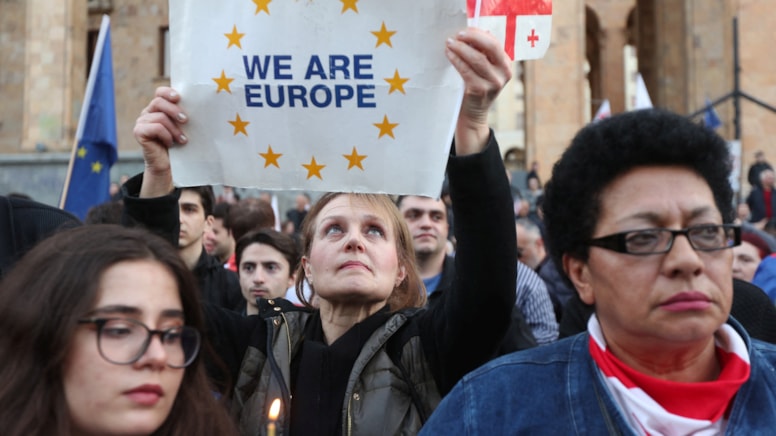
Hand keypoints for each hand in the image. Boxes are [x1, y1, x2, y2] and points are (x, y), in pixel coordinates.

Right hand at [133, 87, 187, 196]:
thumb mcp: (183, 127)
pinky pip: (155, 128)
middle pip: (159, 102)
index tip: (179, 98)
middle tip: (186, 120)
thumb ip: (183, 116)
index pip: (159, 93)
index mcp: (158, 108)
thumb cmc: (178, 145)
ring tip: (182, 140)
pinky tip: (170, 144)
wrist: (169, 166)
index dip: (168, 92)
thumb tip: (200, 106)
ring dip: (174, 129)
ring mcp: (141, 122)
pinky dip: (166, 135)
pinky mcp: (138, 132)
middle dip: (174, 110)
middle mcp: (148, 112)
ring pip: (160, 117)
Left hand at [445, 28, 510, 155]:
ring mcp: (494, 83)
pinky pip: (467, 70)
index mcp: (506, 65)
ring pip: (477, 58)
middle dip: (473, 37)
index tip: (465, 30)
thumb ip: (482, 55)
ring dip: (461, 48)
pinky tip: (449, 55)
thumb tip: (471, 34)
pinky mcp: (480, 91)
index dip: (480, 34)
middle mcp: (504, 73)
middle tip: (457, 35)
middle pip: (490, 47)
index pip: (495, 43)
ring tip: (449, 43)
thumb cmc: (475, 89)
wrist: (473, 116)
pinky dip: (457, 60)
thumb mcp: (484, 71)